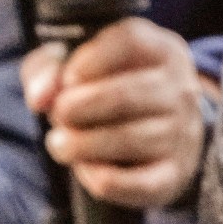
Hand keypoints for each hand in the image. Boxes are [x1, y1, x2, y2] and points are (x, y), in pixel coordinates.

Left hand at [21, 17, 208, 209]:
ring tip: (60, 143)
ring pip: (130, 140)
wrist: (152, 134)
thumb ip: (48, 70)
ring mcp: (182, 132)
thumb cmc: (104, 89)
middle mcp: (180, 88)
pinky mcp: (174, 173)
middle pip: (125, 95)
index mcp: (159, 49)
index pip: (128, 41)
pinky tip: (84, 168)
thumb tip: (40, 96)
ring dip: (81, 144)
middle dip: (75, 108)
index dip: (86, 61)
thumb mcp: (73, 66)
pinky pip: (138, 183)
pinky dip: (101, 178)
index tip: (66, 79)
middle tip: (57, 115)